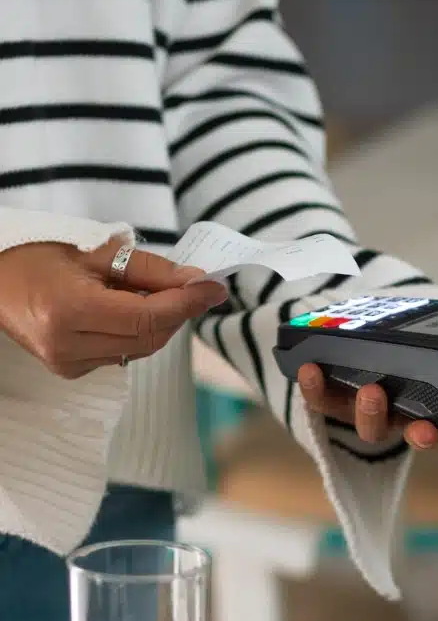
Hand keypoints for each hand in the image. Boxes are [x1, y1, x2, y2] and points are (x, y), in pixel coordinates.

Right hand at [0, 238, 227, 378]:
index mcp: (69, 312)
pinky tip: (133, 307)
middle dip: (180, 312)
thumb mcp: (97, 250)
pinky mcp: (70, 369)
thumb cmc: (39, 254)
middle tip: (199, 286)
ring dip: (162, 321)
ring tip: (158, 291)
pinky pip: (123, 352)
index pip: (147, 317)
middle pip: (149, 337)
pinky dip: (140, 331)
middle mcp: (66, 347)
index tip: (215, 287)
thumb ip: (151, 269)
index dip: (187, 303)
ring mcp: (67, 364)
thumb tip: (197, 280)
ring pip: (141, 348)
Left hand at [297, 364, 437, 449]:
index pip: (422, 430)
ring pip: (346, 413)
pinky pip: (320, 399)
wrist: (380, 345)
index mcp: (415, 411)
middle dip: (374, 412)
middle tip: (372, 392)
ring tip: (335, 379)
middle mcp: (386, 415)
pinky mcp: (332, 398)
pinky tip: (307, 368)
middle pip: (378, 427)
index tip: (429, 431)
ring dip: (328, 395)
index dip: (424, 435)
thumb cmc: (414, 353)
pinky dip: (313, 386)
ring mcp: (357, 408)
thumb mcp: (428, 353)